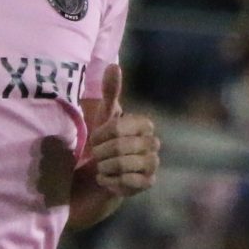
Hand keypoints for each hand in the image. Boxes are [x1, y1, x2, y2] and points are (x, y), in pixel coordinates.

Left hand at [81, 66, 159, 197]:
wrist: (103, 174)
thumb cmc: (105, 142)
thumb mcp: (104, 116)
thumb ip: (110, 91)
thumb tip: (114, 65)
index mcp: (144, 125)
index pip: (118, 127)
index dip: (101, 135)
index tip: (94, 140)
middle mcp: (154, 143)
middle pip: (120, 147)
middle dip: (101, 153)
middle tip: (96, 156)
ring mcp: (153, 164)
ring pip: (122, 164)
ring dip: (104, 167)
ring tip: (101, 167)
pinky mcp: (148, 183)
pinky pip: (126, 181)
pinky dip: (109, 181)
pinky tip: (106, 179)